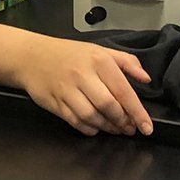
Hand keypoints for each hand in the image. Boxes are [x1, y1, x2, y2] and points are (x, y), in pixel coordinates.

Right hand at [13, 35, 153, 137]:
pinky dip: (89, 129)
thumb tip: (146, 79)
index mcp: (99, 60)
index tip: (147, 126)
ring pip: (92, 117)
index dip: (137, 112)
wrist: (32, 56)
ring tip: (115, 128)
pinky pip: (76, 122)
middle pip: (109, 107)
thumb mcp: (100, 50)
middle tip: (130, 128)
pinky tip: (96, 127)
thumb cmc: (69, 54)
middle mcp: (83, 75)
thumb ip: (127, 62)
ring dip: (107, 127)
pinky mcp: (55, 103)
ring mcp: (67, 90)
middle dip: (123, 122)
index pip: (123, 91)